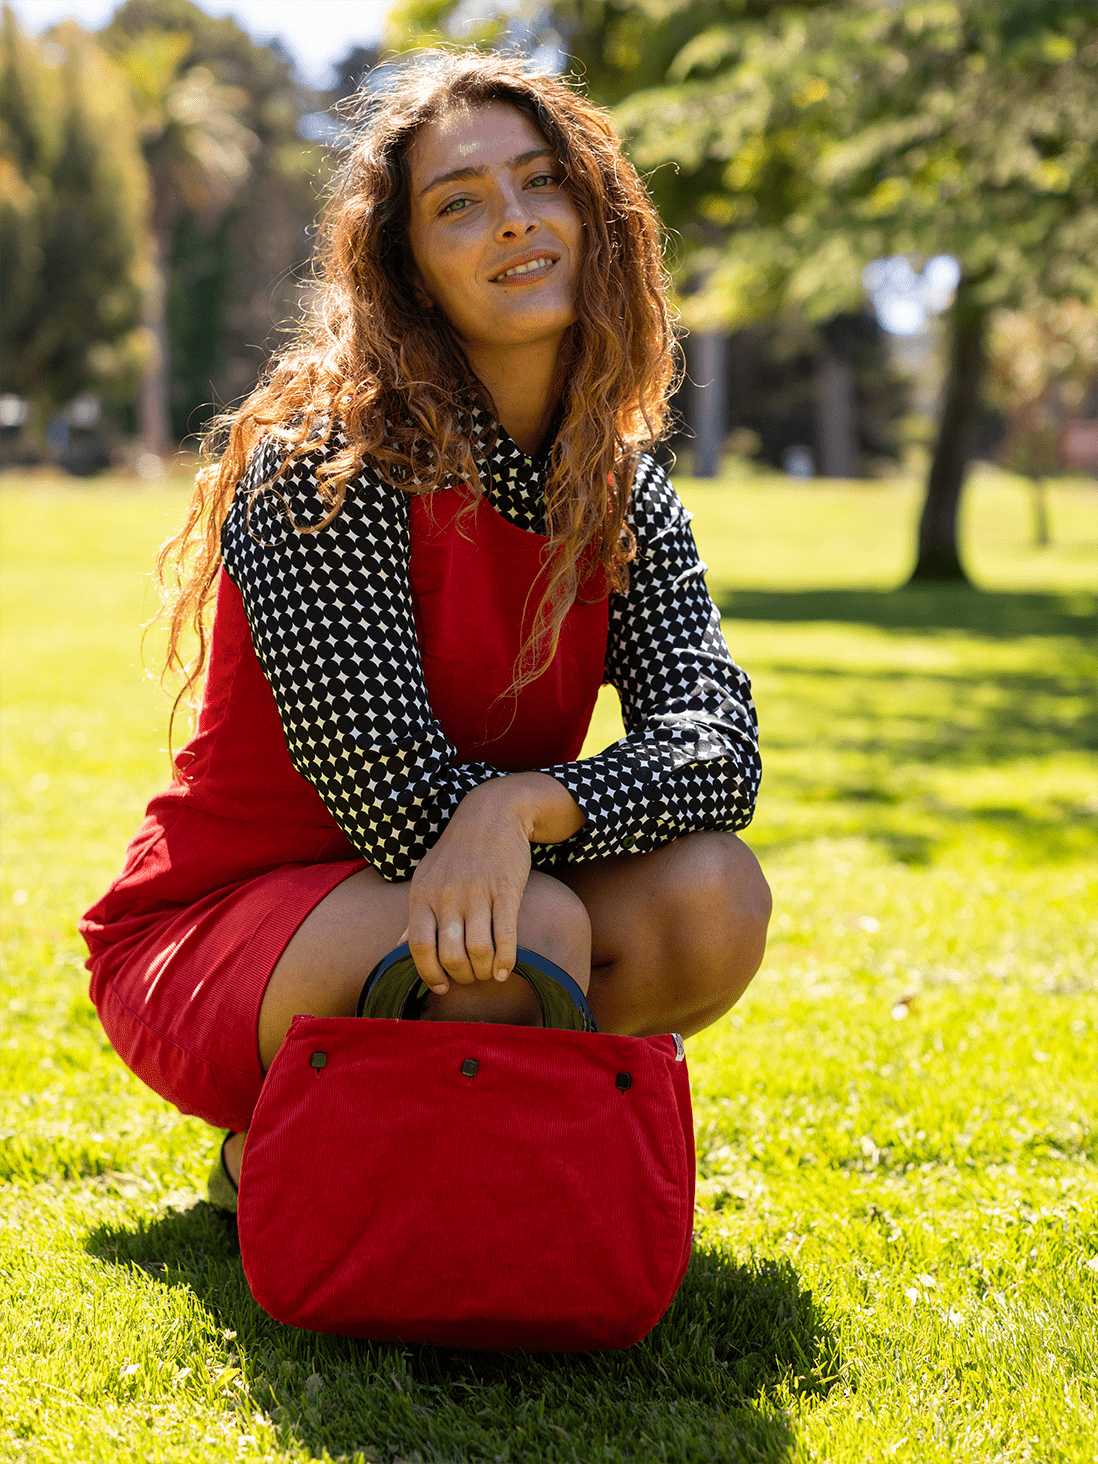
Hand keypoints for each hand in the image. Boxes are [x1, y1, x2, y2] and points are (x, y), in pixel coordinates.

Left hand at [405, 773, 582, 993]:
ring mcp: (478, 893)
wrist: (493, 813)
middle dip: (461, 976)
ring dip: (483, 971)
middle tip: (469, 978)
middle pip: (449, 954)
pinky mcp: (506, 889)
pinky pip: (506, 934)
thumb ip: (415, 915)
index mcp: (423, 895)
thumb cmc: (457, 852)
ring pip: (478, 949)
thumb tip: (397, 949)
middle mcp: (447, 896)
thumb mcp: (427, 878)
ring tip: (487, 973)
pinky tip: (505, 970)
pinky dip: (506, 960)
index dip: (429, 974)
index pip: (417, 947)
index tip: (441, 987)